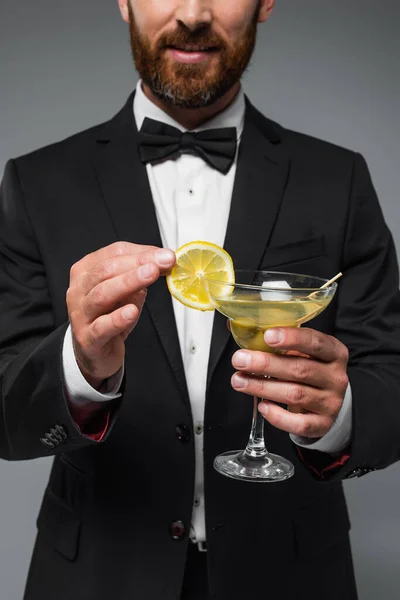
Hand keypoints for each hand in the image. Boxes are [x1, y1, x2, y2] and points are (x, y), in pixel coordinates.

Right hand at [67, 242, 174, 388]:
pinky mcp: (87, 338)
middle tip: (162, 263)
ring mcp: (80, 314)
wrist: (95, 353)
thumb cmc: (109, 316)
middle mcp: (79, 290)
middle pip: (105, 270)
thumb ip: (142, 275)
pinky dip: (118, 318)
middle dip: (137, 264)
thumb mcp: (127, 292)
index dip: (141, 252)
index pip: (114, 254)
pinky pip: (101, 326)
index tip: (165, 255)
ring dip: (128, 282)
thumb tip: (164, 261)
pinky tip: (132, 311)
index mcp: (86, 271)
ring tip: (150, 276)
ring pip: (102, 294)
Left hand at [231, 327, 348, 438]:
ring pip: (295, 395)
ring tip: (239, 381)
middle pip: (300, 369)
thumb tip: (237, 326)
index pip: (315, 342)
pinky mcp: (322, 424)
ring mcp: (331, 402)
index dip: (292, 338)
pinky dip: (277, 416)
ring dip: (262, 387)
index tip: (267, 336)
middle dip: (266, 364)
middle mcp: (336, 377)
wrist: (326, 400)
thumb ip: (276, 339)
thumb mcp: (300, 351)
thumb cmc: (307, 369)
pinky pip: (299, 423)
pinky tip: (261, 405)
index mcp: (333, 352)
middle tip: (240, 359)